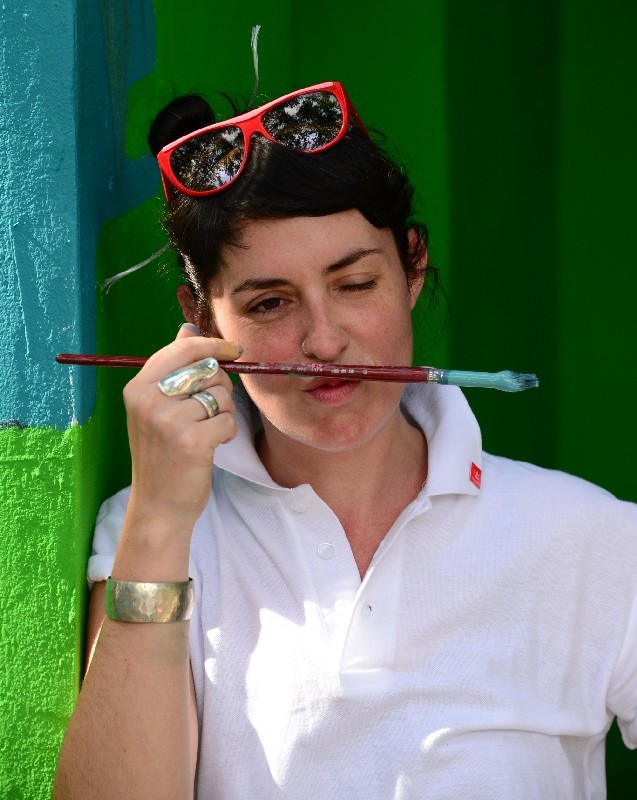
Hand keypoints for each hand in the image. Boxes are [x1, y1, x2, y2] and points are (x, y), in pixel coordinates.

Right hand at [123, 324, 241, 531]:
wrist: (158, 506)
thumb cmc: (162, 454)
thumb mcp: (157, 408)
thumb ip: (173, 368)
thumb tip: (188, 328)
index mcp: (138, 387)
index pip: (183, 348)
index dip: (213, 345)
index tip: (233, 350)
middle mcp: (149, 400)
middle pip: (208, 370)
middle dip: (220, 388)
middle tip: (209, 412)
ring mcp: (169, 420)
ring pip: (221, 396)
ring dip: (224, 413)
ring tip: (206, 431)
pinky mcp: (191, 440)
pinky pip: (228, 421)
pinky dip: (227, 433)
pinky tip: (211, 446)